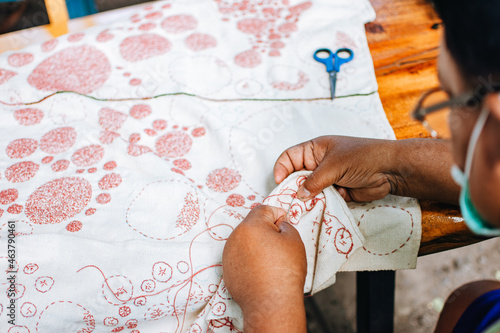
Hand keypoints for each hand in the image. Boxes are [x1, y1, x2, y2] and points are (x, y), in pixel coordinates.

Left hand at [222, 205, 306, 332]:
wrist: (271, 304)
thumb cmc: (284, 273)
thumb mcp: (294, 240)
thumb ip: (286, 225)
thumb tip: (280, 225)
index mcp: (250, 226)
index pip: (264, 209)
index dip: (277, 214)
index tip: (285, 223)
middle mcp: (235, 237)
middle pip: (252, 224)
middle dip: (266, 230)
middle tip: (280, 244)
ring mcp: (229, 254)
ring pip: (245, 241)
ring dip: (257, 244)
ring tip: (271, 260)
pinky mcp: (227, 269)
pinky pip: (240, 256)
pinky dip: (250, 259)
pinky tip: (262, 270)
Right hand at [274, 135, 396, 201]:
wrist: (390, 170)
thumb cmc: (362, 157)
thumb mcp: (334, 165)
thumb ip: (314, 181)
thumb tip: (299, 195)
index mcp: (315, 150)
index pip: (290, 157)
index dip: (281, 169)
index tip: (279, 183)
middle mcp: (318, 164)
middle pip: (297, 177)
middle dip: (294, 188)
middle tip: (291, 201)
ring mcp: (328, 178)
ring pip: (310, 191)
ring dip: (310, 198)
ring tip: (309, 206)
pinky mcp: (337, 192)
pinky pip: (323, 200)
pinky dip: (324, 204)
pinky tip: (330, 203)